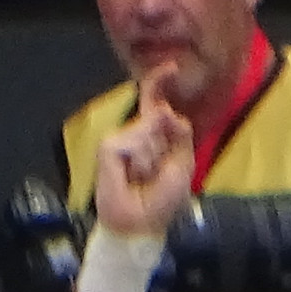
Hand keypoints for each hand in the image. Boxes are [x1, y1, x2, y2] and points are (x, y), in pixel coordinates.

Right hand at [96, 69, 199, 239]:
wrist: (141, 224)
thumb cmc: (162, 200)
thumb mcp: (182, 164)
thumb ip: (179, 135)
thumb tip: (166, 110)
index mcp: (152, 137)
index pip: (155, 104)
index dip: (161, 85)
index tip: (172, 68)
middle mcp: (134, 133)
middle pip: (152, 112)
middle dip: (162, 138)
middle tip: (153, 172)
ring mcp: (120, 139)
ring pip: (147, 130)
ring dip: (153, 158)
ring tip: (144, 178)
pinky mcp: (108, 147)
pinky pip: (134, 142)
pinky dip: (140, 160)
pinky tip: (133, 176)